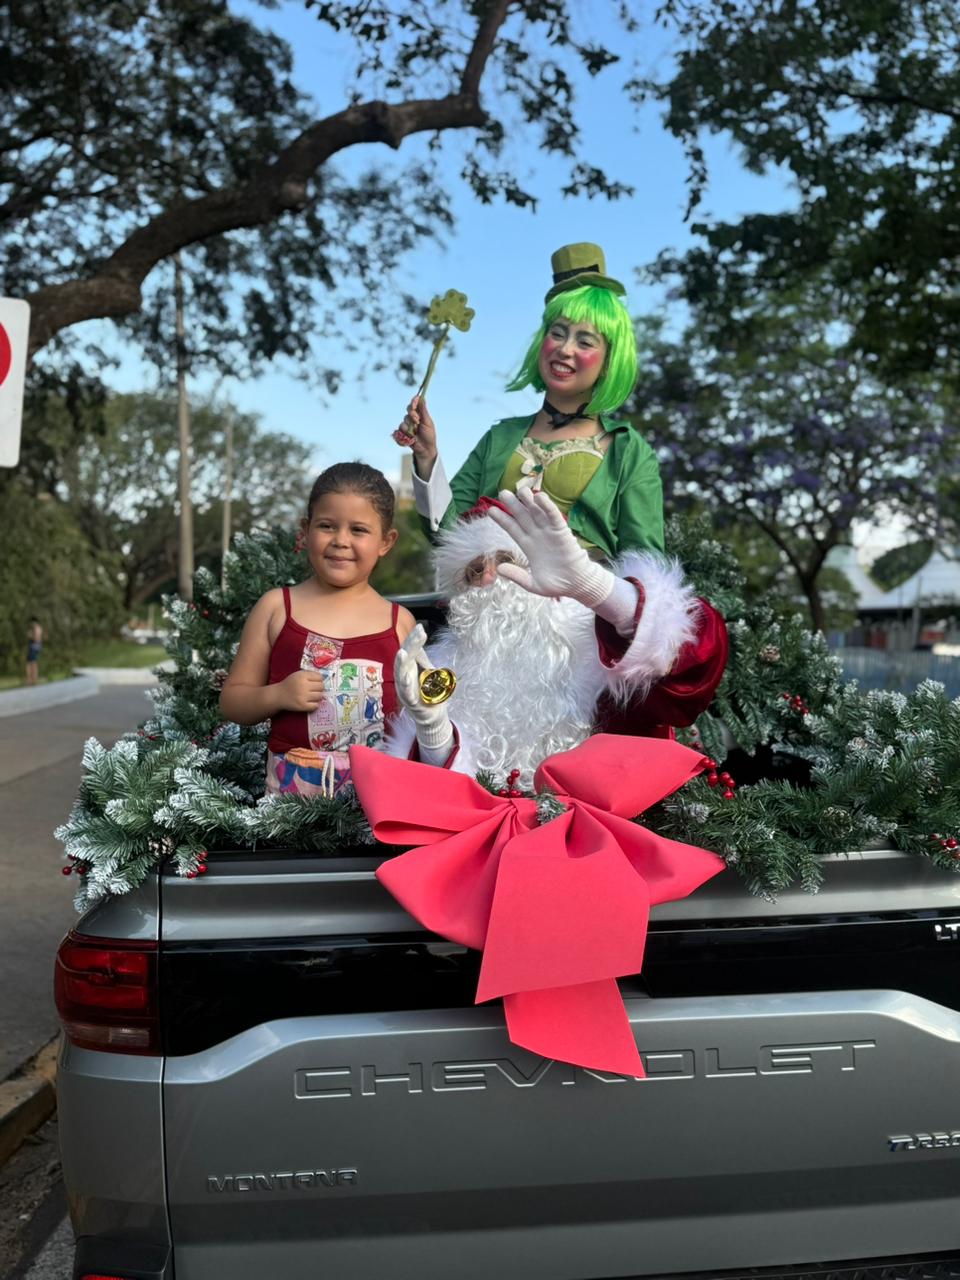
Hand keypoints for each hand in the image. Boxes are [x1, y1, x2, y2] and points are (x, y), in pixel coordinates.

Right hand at [278, 670, 326, 712]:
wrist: (278, 695)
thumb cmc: (290, 684)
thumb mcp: (298, 674)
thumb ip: (310, 674)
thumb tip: (324, 678)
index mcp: (302, 676)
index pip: (320, 677)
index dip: (319, 680)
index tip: (315, 683)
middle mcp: (303, 685)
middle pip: (321, 686)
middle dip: (319, 688)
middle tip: (314, 690)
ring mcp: (303, 696)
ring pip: (320, 696)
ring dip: (318, 696)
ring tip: (312, 696)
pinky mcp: (302, 706)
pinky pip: (316, 705)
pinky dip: (315, 704)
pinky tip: (310, 702)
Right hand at [392, 395, 437, 475]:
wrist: (426, 449)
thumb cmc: (429, 436)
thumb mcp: (428, 423)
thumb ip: (423, 411)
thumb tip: (422, 398)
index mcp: (418, 415)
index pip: (413, 405)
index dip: (413, 403)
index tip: (414, 403)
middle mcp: (411, 419)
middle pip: (407, 412)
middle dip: (412, 416)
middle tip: (417, 422)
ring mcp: (406, 427)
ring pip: (402, 424)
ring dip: (409, 430)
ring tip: (415, 435)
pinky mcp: (401, 435)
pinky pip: (398, 433)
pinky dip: (403, 437)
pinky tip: (410, 440)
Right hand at [394, 624, 453, 753]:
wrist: (432, 715)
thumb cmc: (428, 692)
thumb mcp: (428, 671)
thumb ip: (423, 657)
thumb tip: (420, 639)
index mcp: (409, 668)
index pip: (410, 650)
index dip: (414, 639)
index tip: (421, 627)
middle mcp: (404, 676)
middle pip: (405, 658)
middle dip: (410, 645)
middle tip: (418, 634)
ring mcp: (405, 689)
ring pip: (401, 674)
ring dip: (401, 664)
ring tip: (403, 653)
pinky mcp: (410, 702)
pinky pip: (407, 694)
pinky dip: (406, 686)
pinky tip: (407, 678)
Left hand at [485, 487, 608, 602]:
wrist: (576, 585)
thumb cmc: (556, 584)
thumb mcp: (532, 583)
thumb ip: (517, 576)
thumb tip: (499, 569)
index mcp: (528, 545)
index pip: (512, 528)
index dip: (503, 519)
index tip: (491, 511)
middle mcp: (537, 535)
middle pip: (522, 516)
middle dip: (513, 505)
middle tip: (503, 493)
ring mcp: (549, 532)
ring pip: (537, 512)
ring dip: (529, 501)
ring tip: (520, 490)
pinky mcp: (562, 532)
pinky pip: (554, 516)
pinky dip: (547, 506)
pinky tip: (540, 497)